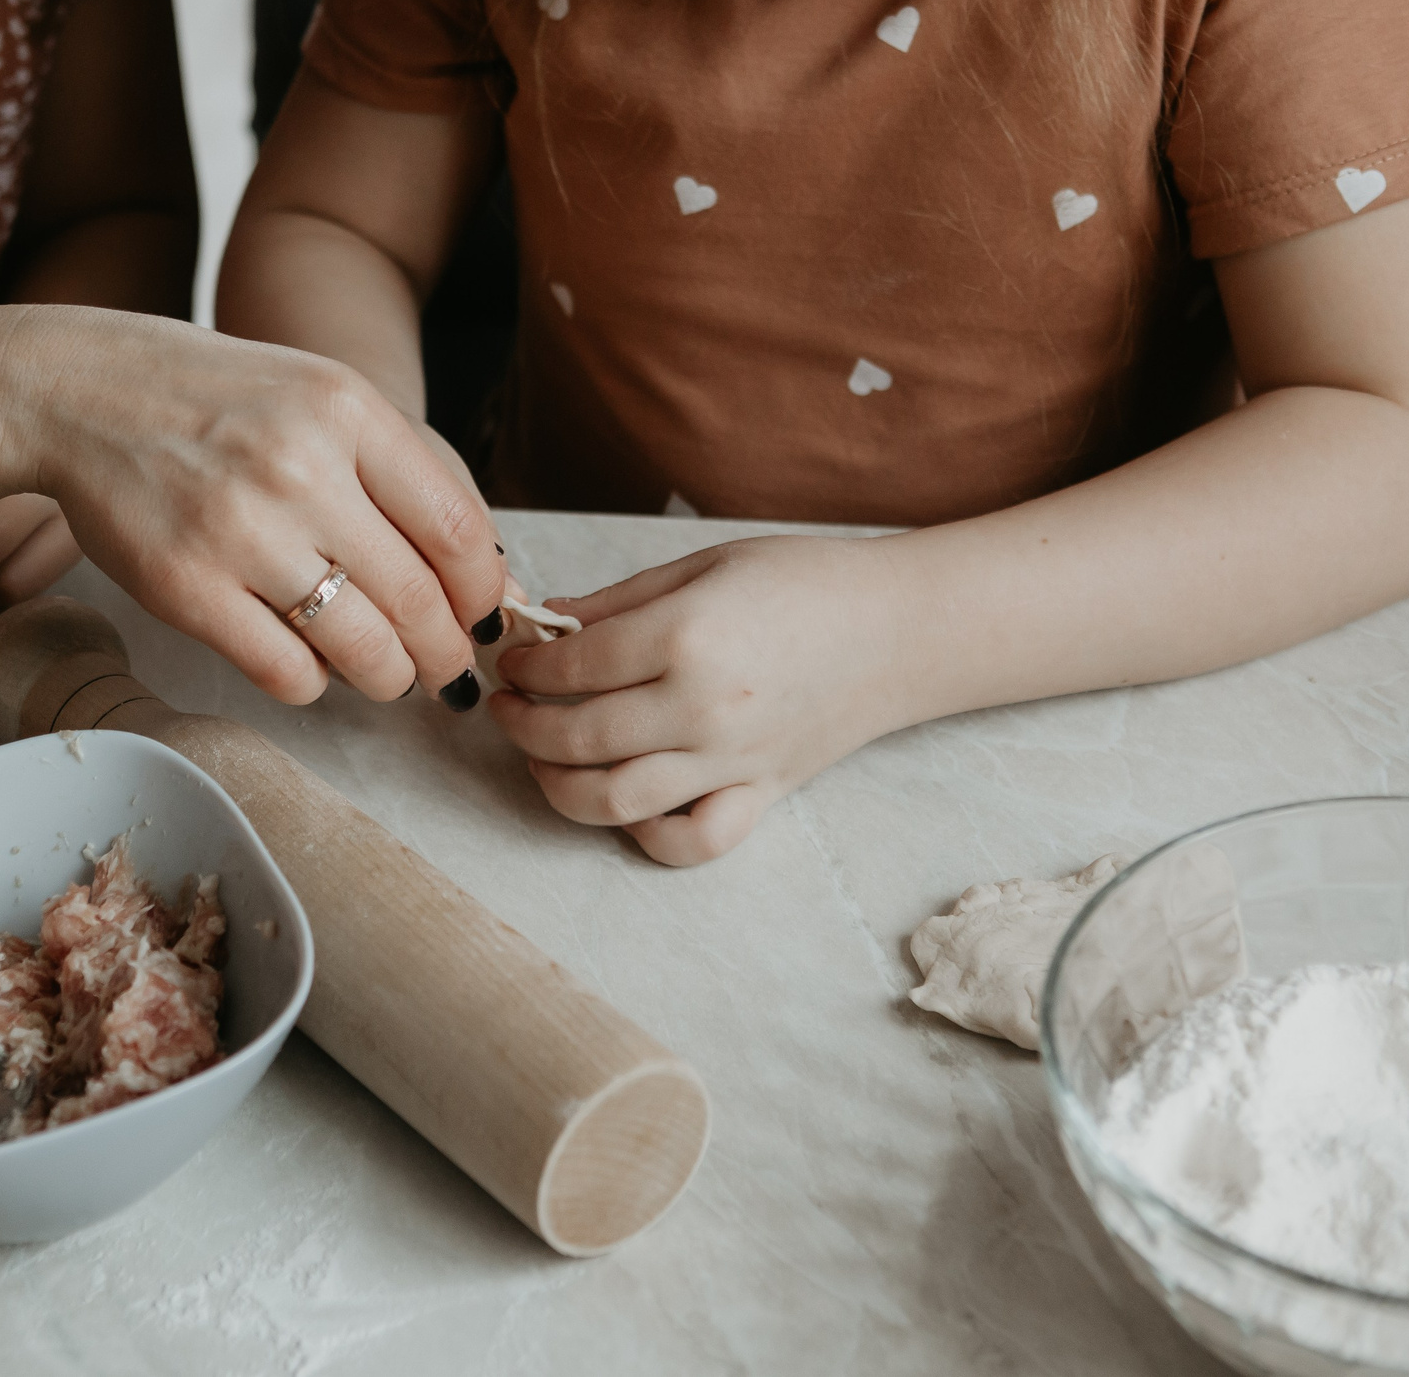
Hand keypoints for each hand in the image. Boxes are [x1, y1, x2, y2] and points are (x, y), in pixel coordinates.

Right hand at [17, 311, 507, 707]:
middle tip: (448, 673)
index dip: (482, 596)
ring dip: (388, 678)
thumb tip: (487, 583)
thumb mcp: (320, 398)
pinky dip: (312, 684)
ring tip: (386, 675)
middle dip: (446, 655)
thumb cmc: (216, 402)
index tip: (480, 619)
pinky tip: (307, 662)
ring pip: (361, 649)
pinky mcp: (185, 587)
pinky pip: (285, 672)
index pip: (457, 532)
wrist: (83, 393)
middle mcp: (299, 467)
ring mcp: (239, 530)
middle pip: (417, 601)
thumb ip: (401, 475)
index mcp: (347, 412)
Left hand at [488, 534, 910, 865]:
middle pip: (578, 738)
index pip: (572, 668)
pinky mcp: (760, 795)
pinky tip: (625, 803)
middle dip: (523, 725)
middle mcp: (702, 708)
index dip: (526, 666)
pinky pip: (689, 841)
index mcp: (684, 637)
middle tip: (508, 706)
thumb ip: (618, 602)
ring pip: (614, 801)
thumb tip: (548, 623)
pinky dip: (646, 834)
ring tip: (542, 757)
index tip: (513, 659)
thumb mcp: (703, 566)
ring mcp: (732, 761)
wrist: (901, 627)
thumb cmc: (804, 582)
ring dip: (558, 784)